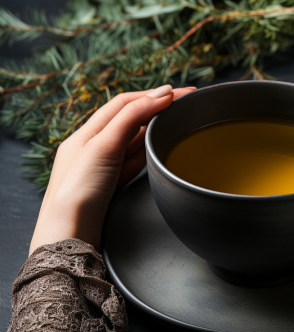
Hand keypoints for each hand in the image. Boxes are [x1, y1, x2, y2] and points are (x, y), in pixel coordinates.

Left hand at [30, 85, 195, 254]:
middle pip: (130, 120)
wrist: (70, 238)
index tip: (179, 93)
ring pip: (135, 140)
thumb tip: (160, 95)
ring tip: (179, 121)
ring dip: (156, 128)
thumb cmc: (78, 194)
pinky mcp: (114, 186)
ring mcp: (104, 168)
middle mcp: (94, 148)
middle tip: (185, 105)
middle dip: (157, 109)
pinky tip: (162, 148)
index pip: (123, 104)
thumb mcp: (103, 146)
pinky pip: (136, 161)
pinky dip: (150, 151)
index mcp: (85, 134)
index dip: (151, 95)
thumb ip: (131, 118)